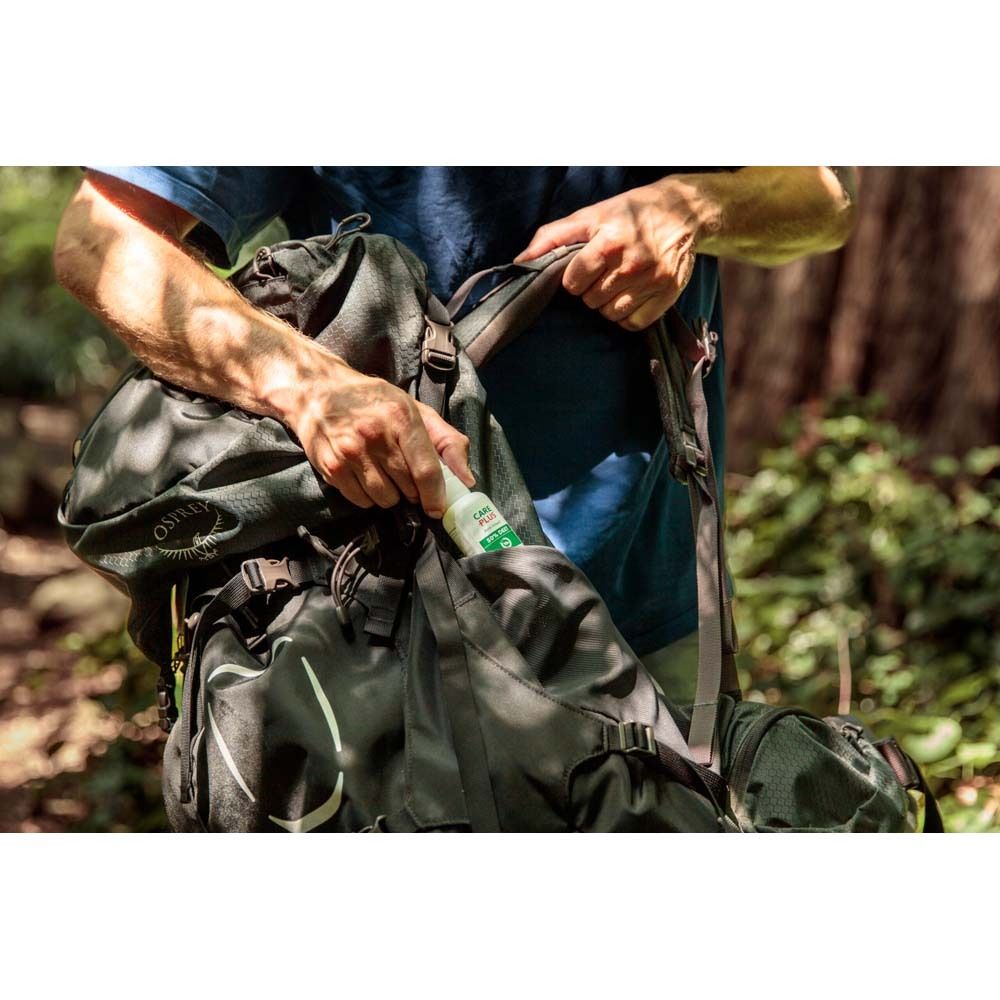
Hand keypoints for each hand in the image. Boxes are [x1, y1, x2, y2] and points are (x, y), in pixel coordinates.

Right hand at [284, 358, 474, 516]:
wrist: (317, 390)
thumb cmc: (373, 401)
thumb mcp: (414, 410)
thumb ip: (447, 441)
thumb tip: (467, 480)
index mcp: (402, 418)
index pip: (425, 470)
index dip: (435, 496)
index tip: (437, 507)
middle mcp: (376, 435)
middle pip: (406, 488)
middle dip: (413, 491)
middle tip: (406, 478)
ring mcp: (351, 453)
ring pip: (384, 499)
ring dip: (390, 495)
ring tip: (384, 474)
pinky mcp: (332, 467)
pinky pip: (361, 501)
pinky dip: (368, 497)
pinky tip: (365, 476)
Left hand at [515, 177, 716, 331]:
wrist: (683, 211)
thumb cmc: (631, 212)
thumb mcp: (590, 215)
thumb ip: (552, 237)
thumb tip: (521, 261)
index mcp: (608, 242)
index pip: (573, 282)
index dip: (574, 278)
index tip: (584, 268)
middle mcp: (630, 264)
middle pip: (591, 300)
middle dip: (592, 289)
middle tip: (605, 272)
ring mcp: (651, 281)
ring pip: (611, 314)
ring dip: (609, 303)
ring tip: (618, 282)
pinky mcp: (667, 294)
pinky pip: (634, 323)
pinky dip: (628, 315)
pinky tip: (631, 296)